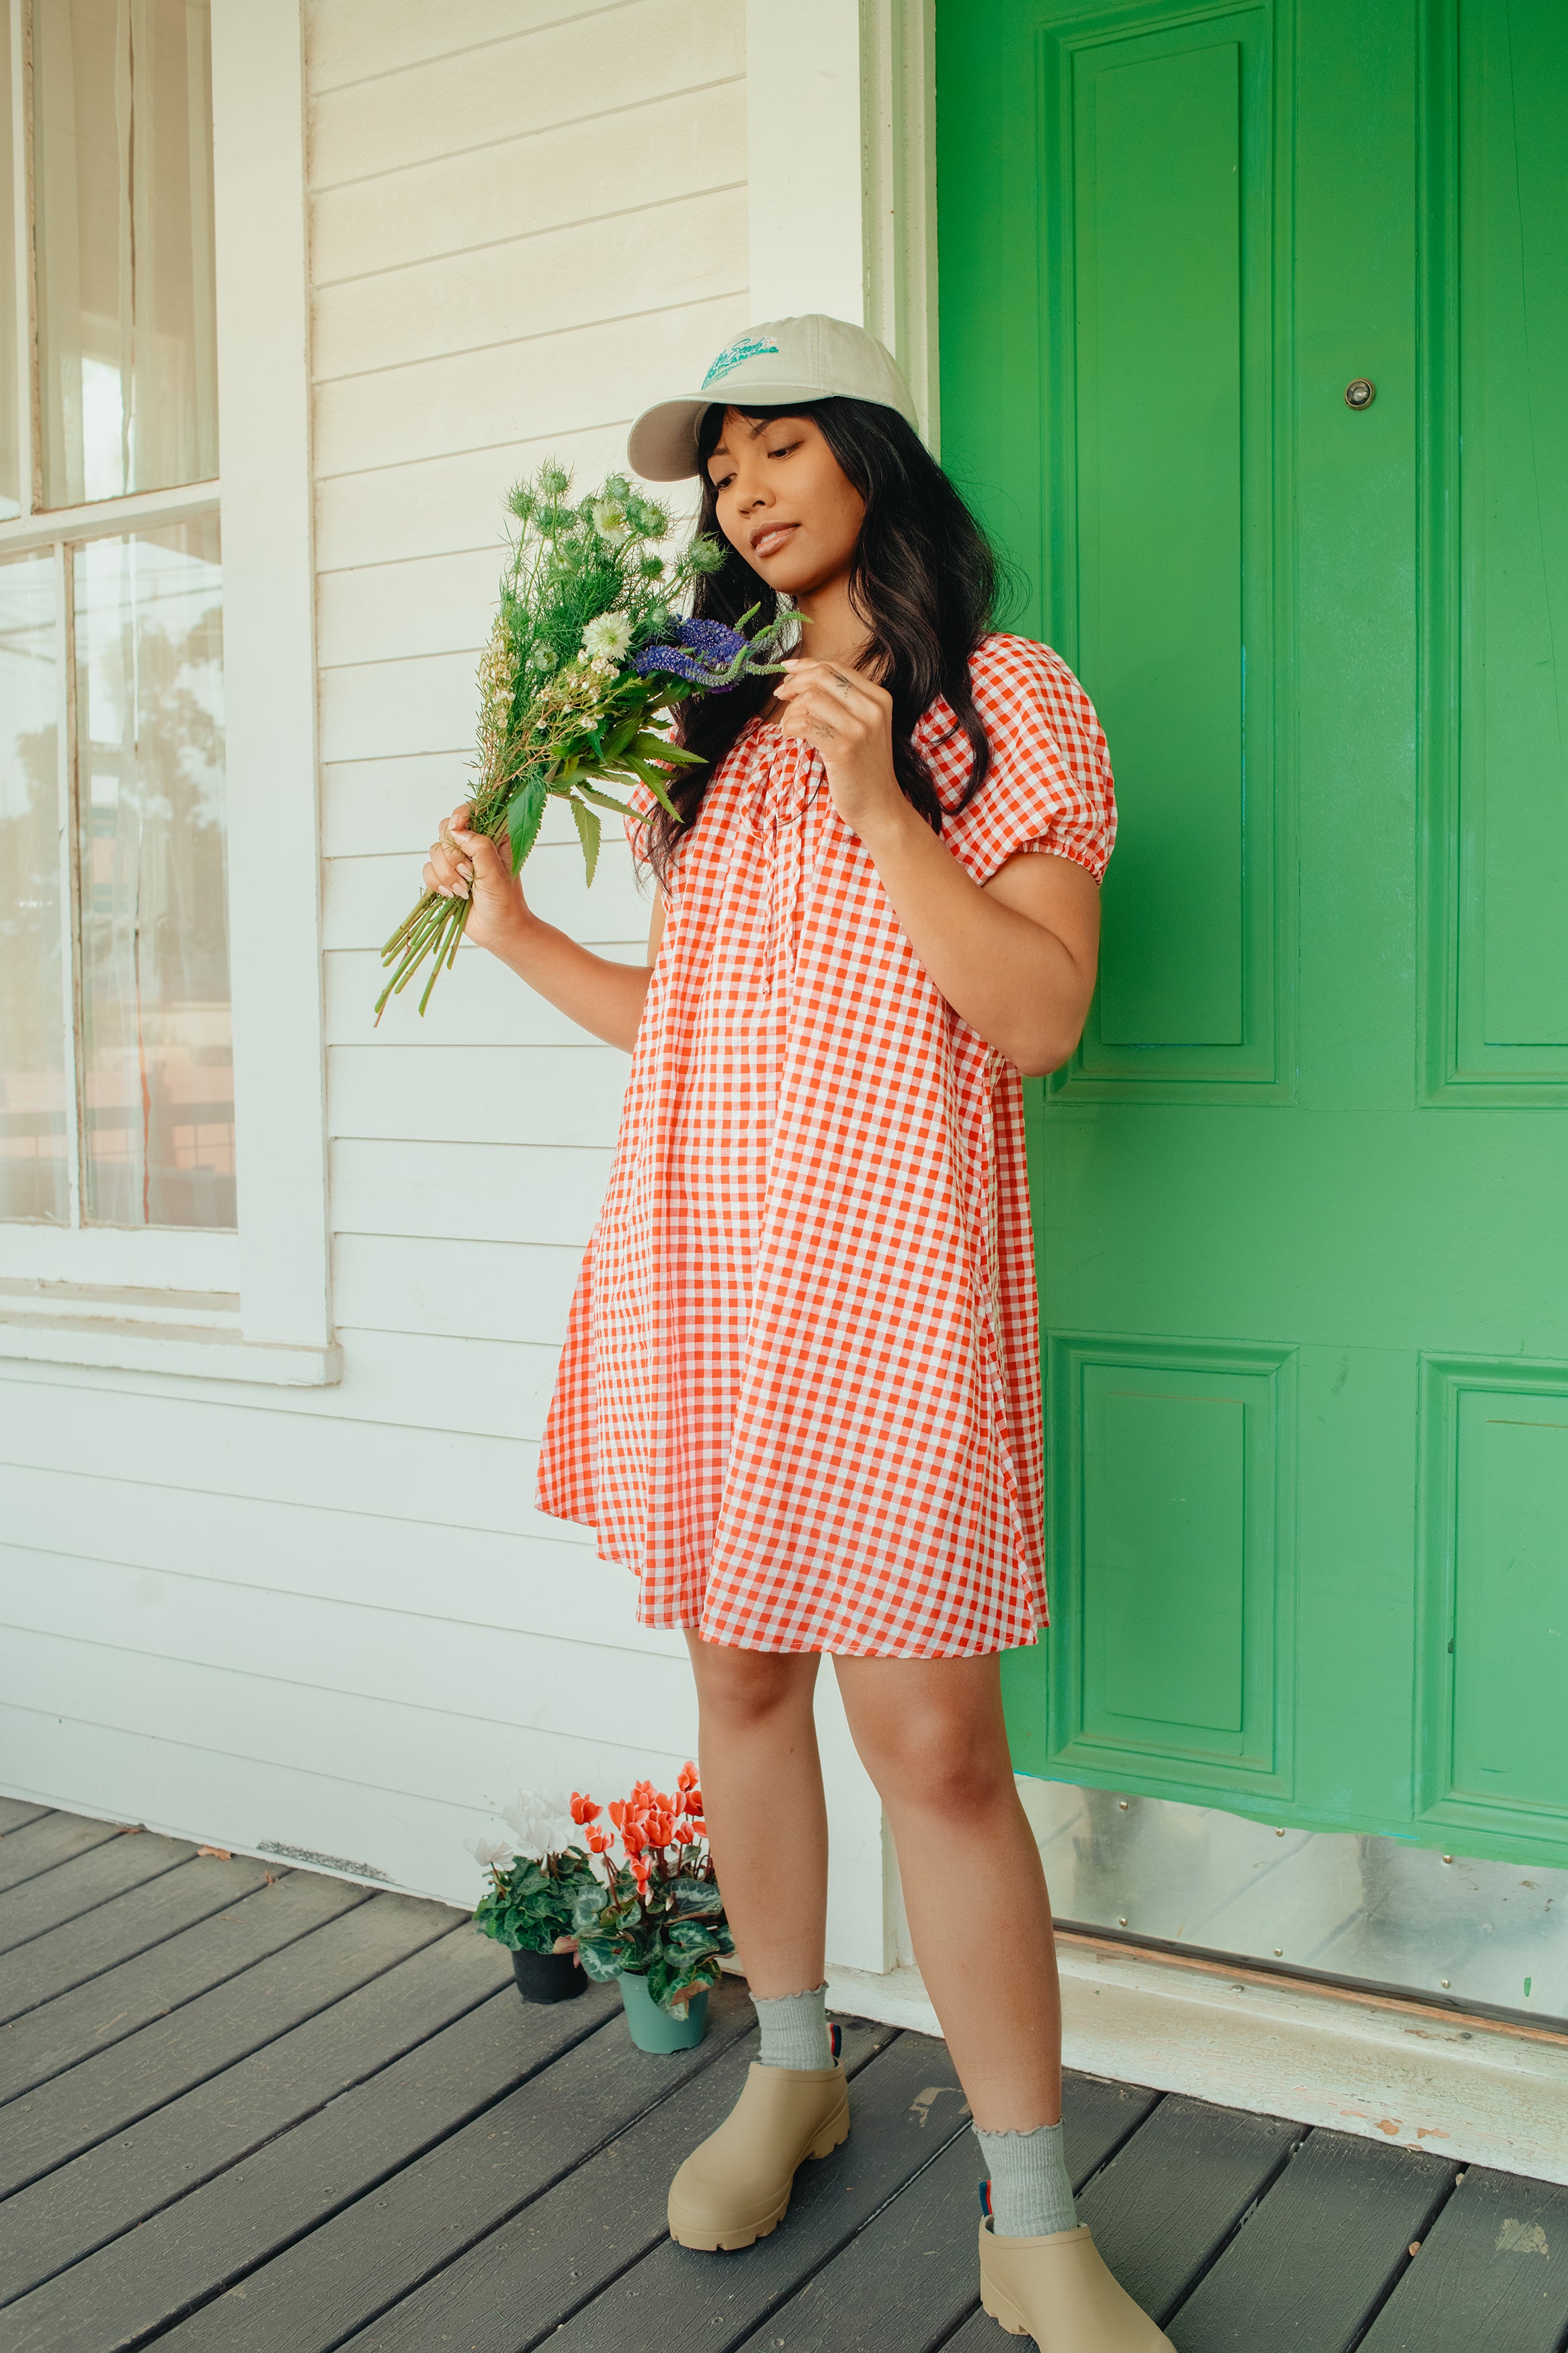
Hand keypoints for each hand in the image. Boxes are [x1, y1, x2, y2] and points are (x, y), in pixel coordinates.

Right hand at [422, 802, 529, 957]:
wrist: (498, 933)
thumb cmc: (505, 903)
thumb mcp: (496, 873)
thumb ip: (480, 847)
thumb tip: (457, 831)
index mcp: (493, 838)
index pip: (473, 810)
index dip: (461, 814)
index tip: (457, 827)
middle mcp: (473, 845)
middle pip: (446, 829)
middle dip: (452, 854)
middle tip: (468, 873)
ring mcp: (457, 861)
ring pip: (435, 851)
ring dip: (446, 873)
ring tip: (463, 890)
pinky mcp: (444, 877)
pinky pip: (427, 869)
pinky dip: (436, 883)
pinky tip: (451, 895)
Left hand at [771, 660, 903, 838]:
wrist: (879, 807)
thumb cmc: (864, 768)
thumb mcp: (863, 727)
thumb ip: (842, 702)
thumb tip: (801, 679)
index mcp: (879, 697)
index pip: (836, 667)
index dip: (806, 665)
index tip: (787, 670)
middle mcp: (872, 708)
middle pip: (821, 676)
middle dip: (794, 683)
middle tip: (780, 696)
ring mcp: (860, 729)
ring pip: (810, 699)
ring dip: (790, 711)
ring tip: (789, 726)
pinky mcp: (844, 749)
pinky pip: (805, 724)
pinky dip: (790, 727)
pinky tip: (790, 735)